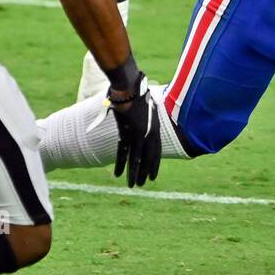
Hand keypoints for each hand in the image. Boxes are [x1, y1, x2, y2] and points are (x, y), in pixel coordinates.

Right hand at [109, 73, 161, 187]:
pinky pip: (122, 153)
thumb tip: (150, 117)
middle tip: (141, 184)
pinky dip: (120, 165)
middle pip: (147, 158)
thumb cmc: (139, 94)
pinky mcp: (125, 134)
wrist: (129, 89)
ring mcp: (137, 135)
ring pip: (135, 159)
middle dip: (144, 172)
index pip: (156, 152)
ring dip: (133, 174)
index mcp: (155, 129)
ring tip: (132, 185)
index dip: (154, 165)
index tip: (152, 176)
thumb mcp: (150, 106)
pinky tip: (118, 175)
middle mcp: (148, 135)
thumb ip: (150, 116)